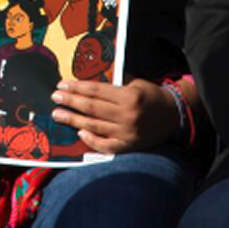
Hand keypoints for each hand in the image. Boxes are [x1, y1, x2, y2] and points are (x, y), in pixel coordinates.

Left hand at [50, 78, 179, 153]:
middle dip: (70, 102)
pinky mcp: (131, 146)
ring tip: (58, 115)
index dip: (76, 87)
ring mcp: (129, 133)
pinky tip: (80, 134)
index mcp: (128, 96)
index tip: (61, 85)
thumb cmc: (149, 95)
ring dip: (74, 120)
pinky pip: (108, 146)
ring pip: (95, 126)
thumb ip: (112, 83)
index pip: (95, 90)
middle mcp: (128, 115)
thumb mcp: (133, 82)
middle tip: (54, 98)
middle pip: (92, 107)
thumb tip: (85, 83)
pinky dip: (93, 141)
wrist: (174, 115)